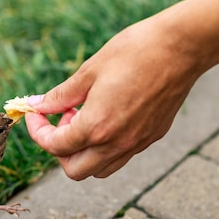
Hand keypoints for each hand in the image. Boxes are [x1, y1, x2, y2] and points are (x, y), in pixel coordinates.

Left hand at [25, 18, 200, 179]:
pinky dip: (105, 146)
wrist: (182, 47)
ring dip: (83, 152)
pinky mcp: (152, 137)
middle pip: (75, 170)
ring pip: (100, 168)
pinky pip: (121, 156)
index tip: (36, 115)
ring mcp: (137, 143)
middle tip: (62, 119)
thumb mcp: (89, 71)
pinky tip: (108, 115)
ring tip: (86, 117)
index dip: (38, 132)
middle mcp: (117, 143)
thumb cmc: (134, 52)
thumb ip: (60, 95)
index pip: (55, 146)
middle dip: (60, 149)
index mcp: (97, 126)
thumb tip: (36, 106)